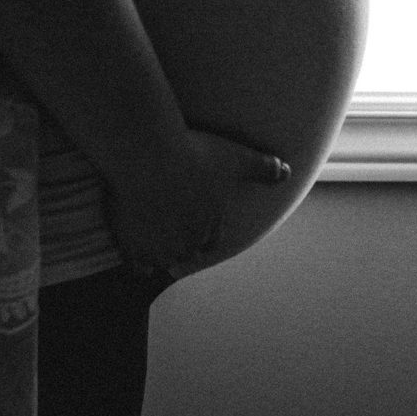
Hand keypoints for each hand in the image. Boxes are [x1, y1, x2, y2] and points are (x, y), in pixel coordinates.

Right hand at [107, 126, 292, 280]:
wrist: (149, 154)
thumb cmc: (194, 154)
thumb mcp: (236, 159)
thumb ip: (263, 168)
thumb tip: (288, 171)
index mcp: (209, 228)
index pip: (210, 240)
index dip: (204, 232)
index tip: (196, 224)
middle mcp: (184, 243)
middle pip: (185, 253)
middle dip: (181, 244)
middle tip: (172, 233)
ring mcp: (156, 245)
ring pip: (160, 260)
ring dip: (159, 254)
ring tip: (152, 243)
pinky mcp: (129, 241)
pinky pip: (134, 261)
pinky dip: (134, 257)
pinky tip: (131, 248)